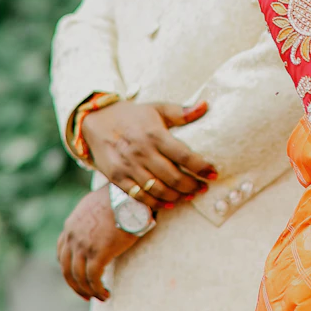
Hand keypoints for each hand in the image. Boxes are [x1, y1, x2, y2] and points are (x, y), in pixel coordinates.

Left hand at [57, 186, 138, 301]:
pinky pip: (93, 278)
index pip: (62, 253)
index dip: (69, 268)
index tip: (78, 278)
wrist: (130, 195)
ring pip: (79, 277)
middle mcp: (72, 236)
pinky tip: (106, 294)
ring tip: (101, 296)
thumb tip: (100, 224)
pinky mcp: (98, 253)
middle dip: (75, 285)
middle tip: (86, 294)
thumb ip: (92, 218)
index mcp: (71, 225)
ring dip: (88, 291)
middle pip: (66, 269)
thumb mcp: (97, 206)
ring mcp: (83, 245)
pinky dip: (98, 290)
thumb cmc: (120, 198)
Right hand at [82, 100, 215, 208]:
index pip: (184, 156)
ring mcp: (129, 167)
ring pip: (159, 190)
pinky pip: (141, 196)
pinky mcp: (118, 178)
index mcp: (155, 135)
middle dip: (193, 186)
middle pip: (174, 177)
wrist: (96, 121)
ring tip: (190, 195)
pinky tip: (170, 203)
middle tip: (203, 188)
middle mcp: (142, 152)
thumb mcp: (157, 108)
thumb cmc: (132, 115)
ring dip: (178, 196)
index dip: (201, 167)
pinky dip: (157, 203)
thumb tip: (205, 106)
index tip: (213, 173)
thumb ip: (182, 112)